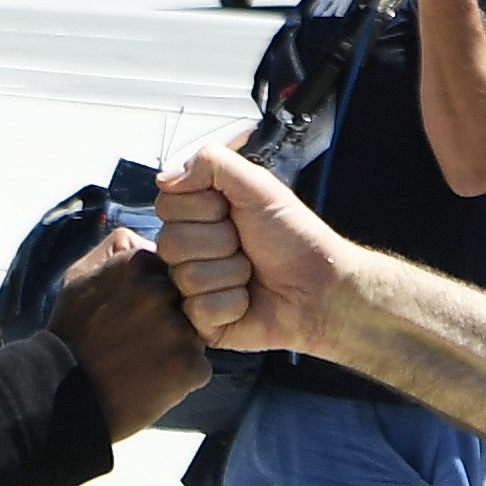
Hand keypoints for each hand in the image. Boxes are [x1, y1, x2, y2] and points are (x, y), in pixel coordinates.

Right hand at [47, 228, 207, 441]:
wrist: (60, 398)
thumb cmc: (70, 335)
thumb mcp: (79, 277)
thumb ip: (114, 249)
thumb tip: (147, 241)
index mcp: (138, 264)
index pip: (170, 270)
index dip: (154, 295)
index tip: (132, 314)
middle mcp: (162, 291)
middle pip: (186, 300)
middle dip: (170, 318)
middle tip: (138, 342)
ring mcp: (179, 329)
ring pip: (194, 333)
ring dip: (176, 348)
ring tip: (141, 363)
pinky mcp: (191, 367)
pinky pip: (198, 368)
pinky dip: (180, 378)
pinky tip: (150, 382)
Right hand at [154, 143, 348, 353]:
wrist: (320, 286)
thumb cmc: (294, 237)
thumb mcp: (258, 185)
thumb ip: (211, 163)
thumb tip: (165, 177)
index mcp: (196, 215)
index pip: (167, 205)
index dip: (204, 208)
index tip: (231, 211)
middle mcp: (188, 250)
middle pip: (171, 243)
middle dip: (221, 242)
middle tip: (245, 245)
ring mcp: (191, 288)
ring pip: (187, 277)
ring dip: (231, 273)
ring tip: (251, 273)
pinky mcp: (201, 322)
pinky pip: (200, 309)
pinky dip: (233, 302)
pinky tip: (249, 299)